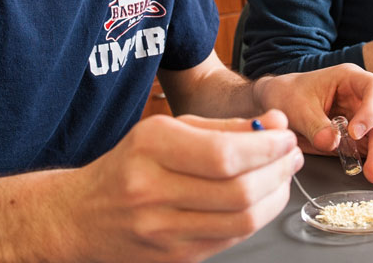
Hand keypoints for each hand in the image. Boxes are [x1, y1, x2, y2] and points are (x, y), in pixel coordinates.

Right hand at [66, 110, 301, 262]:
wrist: (80, 216)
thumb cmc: (128, 166)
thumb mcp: (166, 130)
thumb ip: (222, 127)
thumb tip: (273, 123)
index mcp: (150, 146)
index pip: (225, 154)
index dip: (267, 147)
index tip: (285, 136)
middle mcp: (152, 189)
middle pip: (238, 190)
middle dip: (278, 170)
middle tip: (292, 155)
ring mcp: (162, 229)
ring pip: (241, 219)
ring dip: (275, 196)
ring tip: (283, 175)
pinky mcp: (174, 256)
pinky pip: (231, 238)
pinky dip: (256, 216)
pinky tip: (262, 199)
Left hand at [255, 64, 372, 182]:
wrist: (278, 102)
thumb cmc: (288, 94)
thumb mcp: (296, 107)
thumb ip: (314, 125)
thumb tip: (332, 142)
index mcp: (349, 80)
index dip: (371, 111)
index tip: (355, 133)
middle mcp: (361, 98)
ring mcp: (362, 118)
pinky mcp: (358, 136)